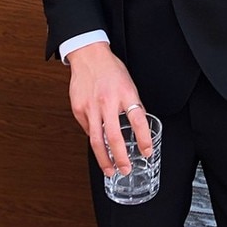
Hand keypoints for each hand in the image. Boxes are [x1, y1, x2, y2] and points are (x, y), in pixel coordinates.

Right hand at [67, 42, 152, 177]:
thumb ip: (133, 105)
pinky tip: (99, 147)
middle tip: (126, 169)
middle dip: (120, 157)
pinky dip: (94, 140)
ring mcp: (91, 107)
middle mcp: (107, 101)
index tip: (147, 151)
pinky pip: (88, 130)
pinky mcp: (79, 109)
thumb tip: (140, 126)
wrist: (88, 56)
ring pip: (96, 140)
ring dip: (104, 159)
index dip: (143, 138)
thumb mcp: (129, 84)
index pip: (137, 119)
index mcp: (125, 93)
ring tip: (110, 170)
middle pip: (114, 136)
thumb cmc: (110, 69)